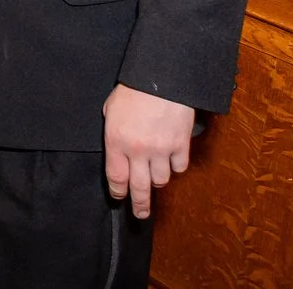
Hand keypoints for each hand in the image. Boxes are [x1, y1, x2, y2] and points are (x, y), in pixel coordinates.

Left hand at [103, 84, 194, 218]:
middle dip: (139, 204)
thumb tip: (117, 145)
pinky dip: (175, 166)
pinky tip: (171, 159)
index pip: (116, 177)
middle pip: (139, 187)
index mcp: (116, 141)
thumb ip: (112, 130)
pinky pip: (179, 167)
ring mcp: (161, 150)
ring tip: (154, 177)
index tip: (119, 197)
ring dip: (157, 180)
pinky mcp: (181, 145)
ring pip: (161, 179)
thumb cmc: (133, 89)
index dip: (118, 190)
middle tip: (140, 214)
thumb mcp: (111, 108)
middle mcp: (138, 150)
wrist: (162, 77)